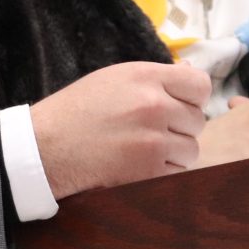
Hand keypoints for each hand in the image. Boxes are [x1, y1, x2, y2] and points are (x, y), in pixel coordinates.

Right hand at [30, 61, 210, 198]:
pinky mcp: (150, 171)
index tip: (181, 104)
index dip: (193, 97)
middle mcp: (155, 105)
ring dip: (175, 151)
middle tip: (155, 129)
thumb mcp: (114, 78)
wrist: (48, 146)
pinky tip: (140, 163)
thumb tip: (189, 76)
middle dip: (181, 126)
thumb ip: (154, 78)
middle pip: (197, 119)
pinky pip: (179, 172)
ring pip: (192, 148)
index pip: (200, 84)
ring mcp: (154, 140)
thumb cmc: (78, 109)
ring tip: (146, 148)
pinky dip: (165, 171)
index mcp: (145, 77)